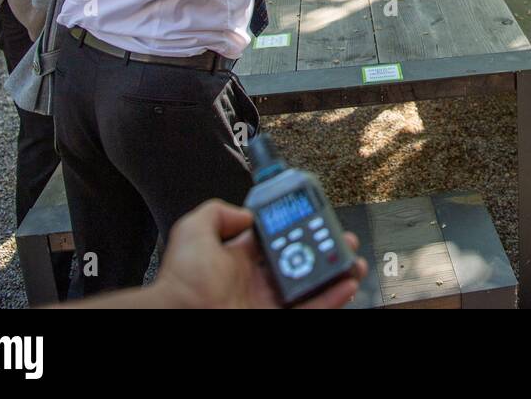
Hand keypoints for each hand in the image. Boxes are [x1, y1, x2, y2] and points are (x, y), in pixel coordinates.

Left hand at [152, 199, 365, 308]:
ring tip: (352, 262)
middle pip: (302, 261)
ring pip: (313, 286)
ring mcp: (270, 301)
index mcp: (240, 259)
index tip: (316, 216)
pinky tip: (347, 285)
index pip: (278, 238)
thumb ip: (218, 213)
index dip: (299, 227)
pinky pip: (312, 308)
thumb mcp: (193, 232)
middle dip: (325, 249)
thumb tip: (246, 213)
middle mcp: (257, 280)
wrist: (178, 317)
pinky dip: (332, 298)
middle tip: (342, 240)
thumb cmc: (180, 284)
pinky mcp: (279, 317)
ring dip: (336, 273)